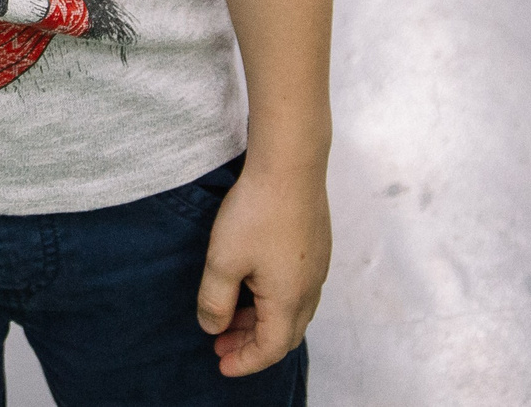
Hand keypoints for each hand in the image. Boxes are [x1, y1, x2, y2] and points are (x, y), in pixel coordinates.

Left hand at [195, 157, 329, 375]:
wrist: (291, 164)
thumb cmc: (257, 211)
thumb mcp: (223, 259)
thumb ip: (215, 300)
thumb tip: (213, 328)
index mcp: (290, 300)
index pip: (270, 348)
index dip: (244, 362)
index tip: (220, 365)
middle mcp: (310, 289)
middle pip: (284, 334)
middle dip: (251, 344)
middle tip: (220, 344)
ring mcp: (318, 267)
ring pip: (292, 311)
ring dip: (262, 320)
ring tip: (230, 315)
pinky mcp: (317, 247)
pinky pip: (298, 288)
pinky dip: (273, 300)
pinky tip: (251, 284)